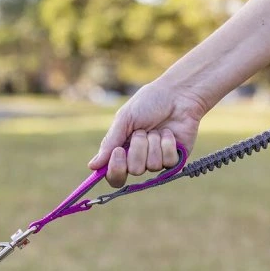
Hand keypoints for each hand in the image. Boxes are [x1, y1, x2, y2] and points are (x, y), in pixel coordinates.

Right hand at [88, 81, 206, 187]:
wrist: (177, 94)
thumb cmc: (149, 102)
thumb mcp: (125, 119)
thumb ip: (110, 143)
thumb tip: (92, 166)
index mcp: (123, 150)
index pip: (115, 175)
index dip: (116, 169)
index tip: (118, 151)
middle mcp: (140, 158)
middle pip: (134, 170)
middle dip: (138, 148)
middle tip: (142, 131)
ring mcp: (158, 159)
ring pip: (152, 166)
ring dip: (153, 143)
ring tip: (156, 129)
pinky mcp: (176, 158)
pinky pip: (169, 162)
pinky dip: (167, 144)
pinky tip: (169, 133)